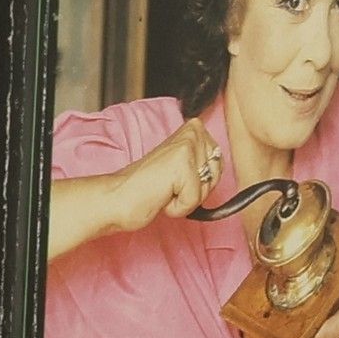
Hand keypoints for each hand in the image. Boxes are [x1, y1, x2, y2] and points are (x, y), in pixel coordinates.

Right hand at [106, 116, 225, 234]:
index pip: (219, 162)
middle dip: (196, 190)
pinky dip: (178, 208)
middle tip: (169, 185)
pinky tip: (161, 196)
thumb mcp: (182, 168)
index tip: (177, 178)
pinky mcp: (182, 166)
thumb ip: (203, 163)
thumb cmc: (147, 187)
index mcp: (193, 129)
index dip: (201, 180)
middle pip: (216, 175)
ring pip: (207, 188)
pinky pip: (194, 200)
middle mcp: (192, 132)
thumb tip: (220, 167)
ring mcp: (187, 147)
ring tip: (165, 189)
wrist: (117, 198)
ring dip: (187, 199)